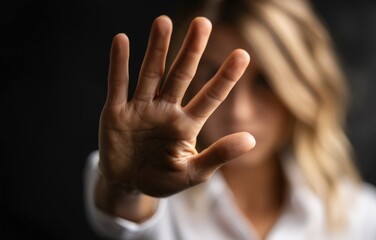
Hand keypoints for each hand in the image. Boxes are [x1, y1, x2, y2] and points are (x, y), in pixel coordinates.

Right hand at [98, 15, 254, 197]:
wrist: (128, 186)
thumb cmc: (164, 179)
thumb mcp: (193, 172)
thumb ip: (218, 155)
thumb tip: (251, 138)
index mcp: (187, 124)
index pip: (211, 97)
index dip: (226, 76)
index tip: (242, 54)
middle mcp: (166, 109)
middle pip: (182, 75)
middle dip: (191, 51)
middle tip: (203, 23)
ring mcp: (141, 108)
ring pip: (151, 73)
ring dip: (157, 49)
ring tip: (163, 21)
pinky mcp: (116, 113)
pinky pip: (118, 85)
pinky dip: (119, 64)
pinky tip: (122, 41)